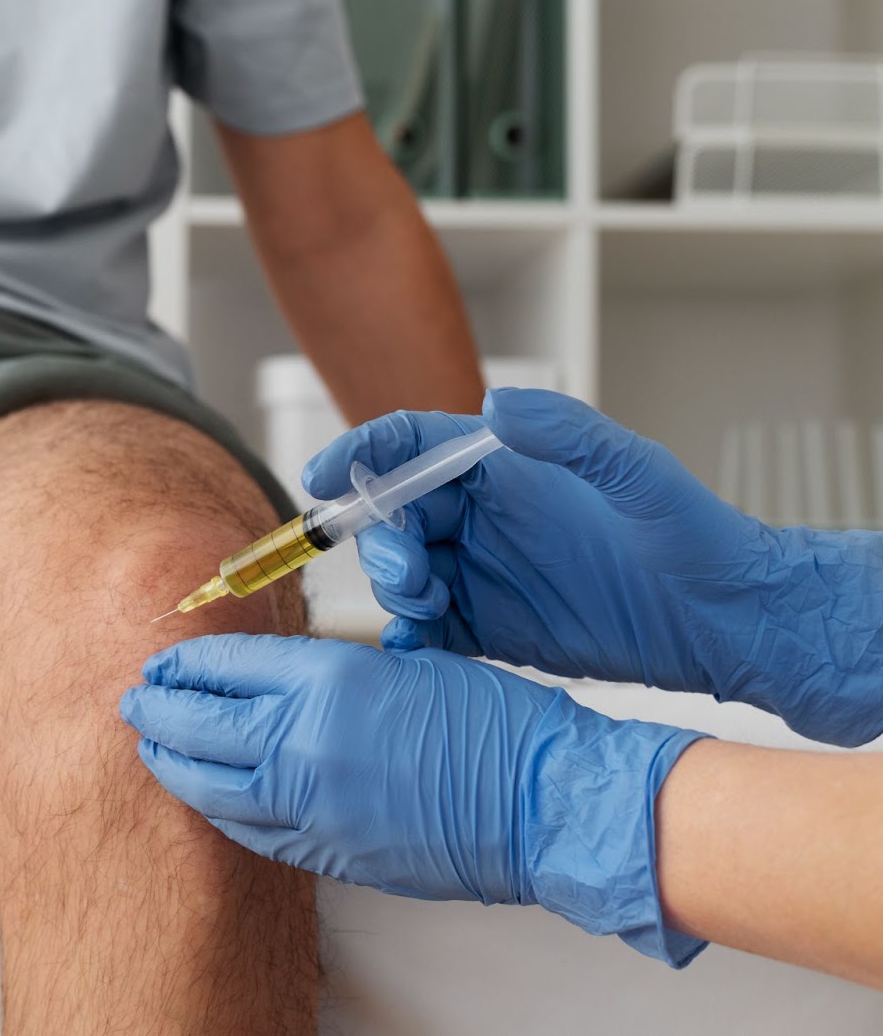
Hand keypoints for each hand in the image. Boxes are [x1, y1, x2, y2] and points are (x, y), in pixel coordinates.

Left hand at [121, 634, 706, 965]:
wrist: (544, 803)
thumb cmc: (489, 721)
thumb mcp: (399, 665)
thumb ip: (324, 672)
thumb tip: (265, 676)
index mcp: (326, 680)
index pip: (224, 666)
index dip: (184, 661)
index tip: (162, 658)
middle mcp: (303, 743)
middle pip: (197, 723)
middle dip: (155, 708)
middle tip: (132, 698)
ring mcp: (309, 806)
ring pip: (207, 784)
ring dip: (170, 760)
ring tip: (150, 745)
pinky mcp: (325, 852)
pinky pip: (245, 829)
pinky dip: (213, 806)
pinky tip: (203, 794)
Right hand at [307, 388, 882, 747]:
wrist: (727, 624)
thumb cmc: (694, 539)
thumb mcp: (639, 475)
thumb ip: (569, 435)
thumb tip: (495, 404)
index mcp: (507, 466)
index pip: (413, 446)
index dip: (361, 455)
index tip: (323, 478)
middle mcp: (485, 515)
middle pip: (396, 513)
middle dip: (381, 538)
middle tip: (408, 571)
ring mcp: (483, 572)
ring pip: (403, 571)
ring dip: (394, 588)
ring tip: (426, 608)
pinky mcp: (489, 626)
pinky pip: (426, 626)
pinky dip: (409, 635)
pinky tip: (420, 646)